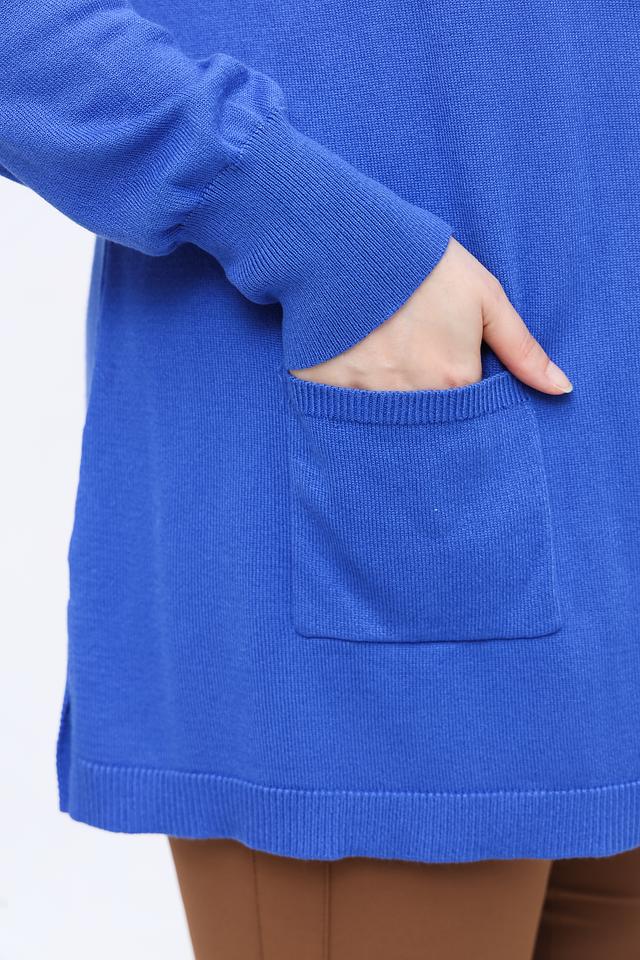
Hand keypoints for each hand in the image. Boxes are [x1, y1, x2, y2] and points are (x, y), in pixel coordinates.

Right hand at [289, 236, 572, 394]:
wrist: (349, 241)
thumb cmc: (424, 267)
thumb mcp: (485, 297)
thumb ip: (523, 350)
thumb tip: (562, 389)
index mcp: (455, 381)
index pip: (469, 415)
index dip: (462, 394)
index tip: (450, 371)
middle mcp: (414, 401)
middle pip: (429, 426)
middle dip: (428, 409)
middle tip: (415, 368)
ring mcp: (367, 399)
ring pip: (387, 422)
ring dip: (390, 404)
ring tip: (384, 364)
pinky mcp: (327, 392)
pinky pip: (344, 412)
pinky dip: (350, 398)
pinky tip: (352, 367)